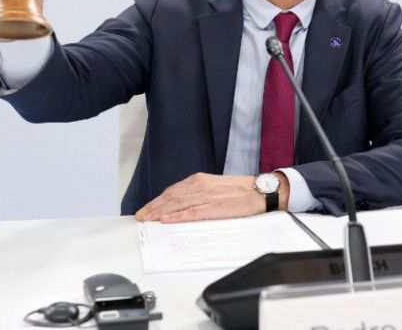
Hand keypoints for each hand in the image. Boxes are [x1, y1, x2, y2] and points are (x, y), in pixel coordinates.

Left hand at [134, 172, 290, 222]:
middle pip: (171, 197)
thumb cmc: (240, 191)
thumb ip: (198, 194)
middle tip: (141, 217)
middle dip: (153, 207)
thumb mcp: (215, 187)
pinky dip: (177, 216)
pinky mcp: (215, 207)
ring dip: (160, 212)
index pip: (172, 190)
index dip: (157, 201)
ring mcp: (207, 196)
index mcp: (200, 180)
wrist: (260, 191)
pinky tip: (167, 220)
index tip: (145, 209)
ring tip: (148, 219)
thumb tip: (180, 206)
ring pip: (178, 204)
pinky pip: (192, 212)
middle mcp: (201, 185)